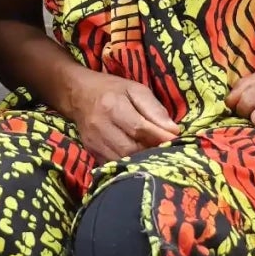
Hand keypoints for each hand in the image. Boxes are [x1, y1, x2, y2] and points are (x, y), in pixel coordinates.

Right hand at [65, 72, 180, 161]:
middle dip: (152, 151)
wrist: (78, 95)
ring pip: (123, 160)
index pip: (140, 128)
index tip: (176, 141)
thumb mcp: (136, 90)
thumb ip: (154, 109)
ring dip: (142, 160)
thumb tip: (173, 131)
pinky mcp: (92, 152)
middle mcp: (101, 126)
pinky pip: (114, 165)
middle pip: (131, 148)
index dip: (160, 137)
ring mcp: (94, 142)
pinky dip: (129, 165)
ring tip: (155, 156)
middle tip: (167, 150)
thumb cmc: (112, 90)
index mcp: (113, 106)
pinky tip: (139, 160)